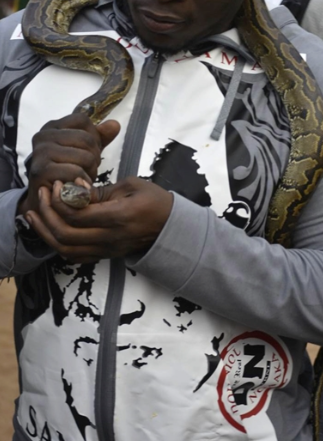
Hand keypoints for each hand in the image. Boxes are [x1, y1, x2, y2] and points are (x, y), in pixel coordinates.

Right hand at [18, 114, 119, 215]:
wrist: (47, 199)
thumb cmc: (66, 172)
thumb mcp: (84, 151)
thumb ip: (99, 138)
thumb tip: (115, 125)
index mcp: (53, 127)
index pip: (83, 120)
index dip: (94, 137)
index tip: (91, 152)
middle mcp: (43, 136)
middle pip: (86, 139)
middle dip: (95, 158)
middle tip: (89, 170)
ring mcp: (41, 153)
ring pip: (85, 156)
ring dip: (91, 172)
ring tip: (84, 179)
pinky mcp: (41, 171)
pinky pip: (75, 172)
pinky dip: (83, 182)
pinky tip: (79, 187)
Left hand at [25, 177, 173, 264]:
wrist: (170, 226)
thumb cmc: (153, 201)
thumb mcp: (131, 185)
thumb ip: (100, 190)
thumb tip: (74, 189)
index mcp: (117, 217)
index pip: (76, 215)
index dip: (60, 199)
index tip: (58, 184)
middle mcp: (109, 237)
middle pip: (65, 234)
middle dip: (47, 213)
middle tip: (42, 193)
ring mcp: (106, 249)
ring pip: (65, 249)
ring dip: (45, 232)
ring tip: (35, 214)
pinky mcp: (104, 254)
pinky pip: (75, 256)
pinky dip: (58, 245)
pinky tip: (50, 230)